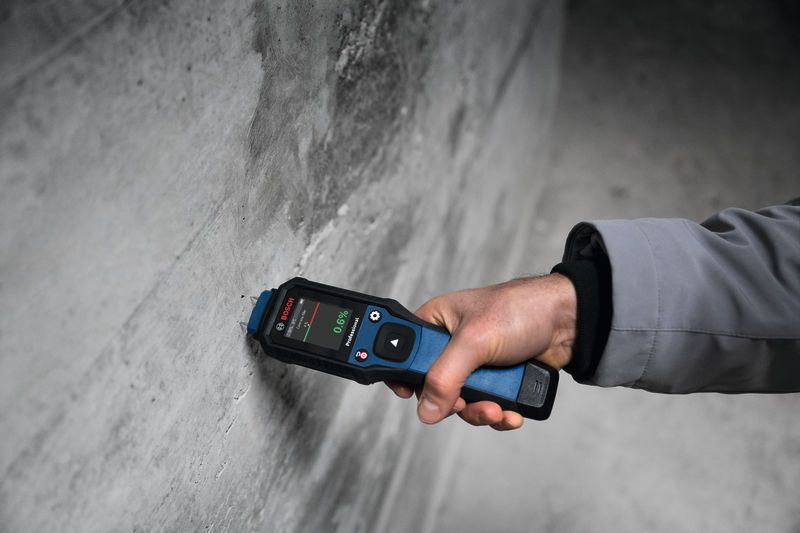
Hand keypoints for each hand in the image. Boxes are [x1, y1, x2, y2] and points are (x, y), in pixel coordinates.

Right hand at [385, 274, 576, 429]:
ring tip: (497, 410)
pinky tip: (510, 413)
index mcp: (436, 323)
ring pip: (461, 403)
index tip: (411, 397)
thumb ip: (445, 376)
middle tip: (464, 404)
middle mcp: (451, 345)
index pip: (404, 354)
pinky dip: (498, 416)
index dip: (406, 377)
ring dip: (479, 413)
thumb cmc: (521, 309)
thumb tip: (426, 408)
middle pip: (434, 387)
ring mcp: (475, 365)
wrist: (569, 321)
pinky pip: (486, 408)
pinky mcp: (497, 380)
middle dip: (453, 403)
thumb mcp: (475, 341)